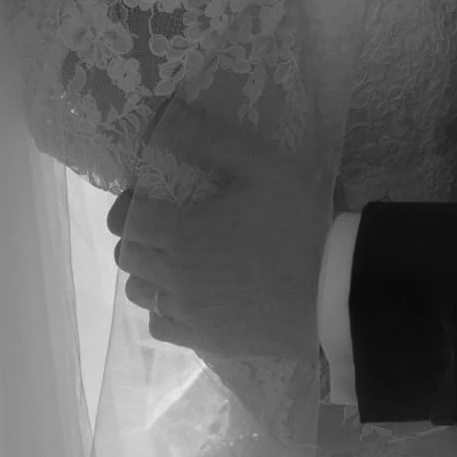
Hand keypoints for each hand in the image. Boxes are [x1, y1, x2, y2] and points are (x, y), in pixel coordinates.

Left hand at [106, 102, 332, 360]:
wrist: (331, 290)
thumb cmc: (297, 222)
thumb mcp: (262, 166)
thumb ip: (210, 140)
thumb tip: (165, 116)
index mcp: (181, 233)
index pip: (125, 221)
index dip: (127, 206)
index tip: (146, 196)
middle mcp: (173, 277)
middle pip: (128, 257)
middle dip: (137, 236)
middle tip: (164, 222)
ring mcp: (188, 314)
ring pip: (140, 293)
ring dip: (148, 272)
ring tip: (176, 258)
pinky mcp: (206, 340)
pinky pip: (162, 325)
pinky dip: (165, 307)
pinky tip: (190, 294)